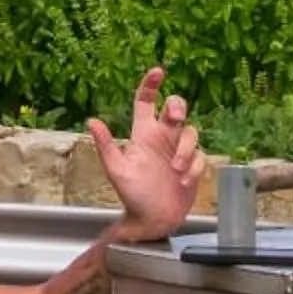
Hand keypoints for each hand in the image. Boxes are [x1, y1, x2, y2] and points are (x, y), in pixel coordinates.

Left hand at [86, 66, 204, 242]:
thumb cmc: (131, 196)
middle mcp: (162, 138)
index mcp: (143, 135)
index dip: (152, 85)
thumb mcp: (116, 170)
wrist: (151, 221)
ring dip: (185, 150)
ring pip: (191, 133)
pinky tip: (183, 181)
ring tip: (175, 170)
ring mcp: (178, 151)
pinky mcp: (192, 165)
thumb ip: (106, 146)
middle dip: (178, 106)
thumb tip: (92, 121)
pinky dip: (193, 167)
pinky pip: (200, 157)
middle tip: (176, 116)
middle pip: (175, 108)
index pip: (146, 102)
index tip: (158, 72)